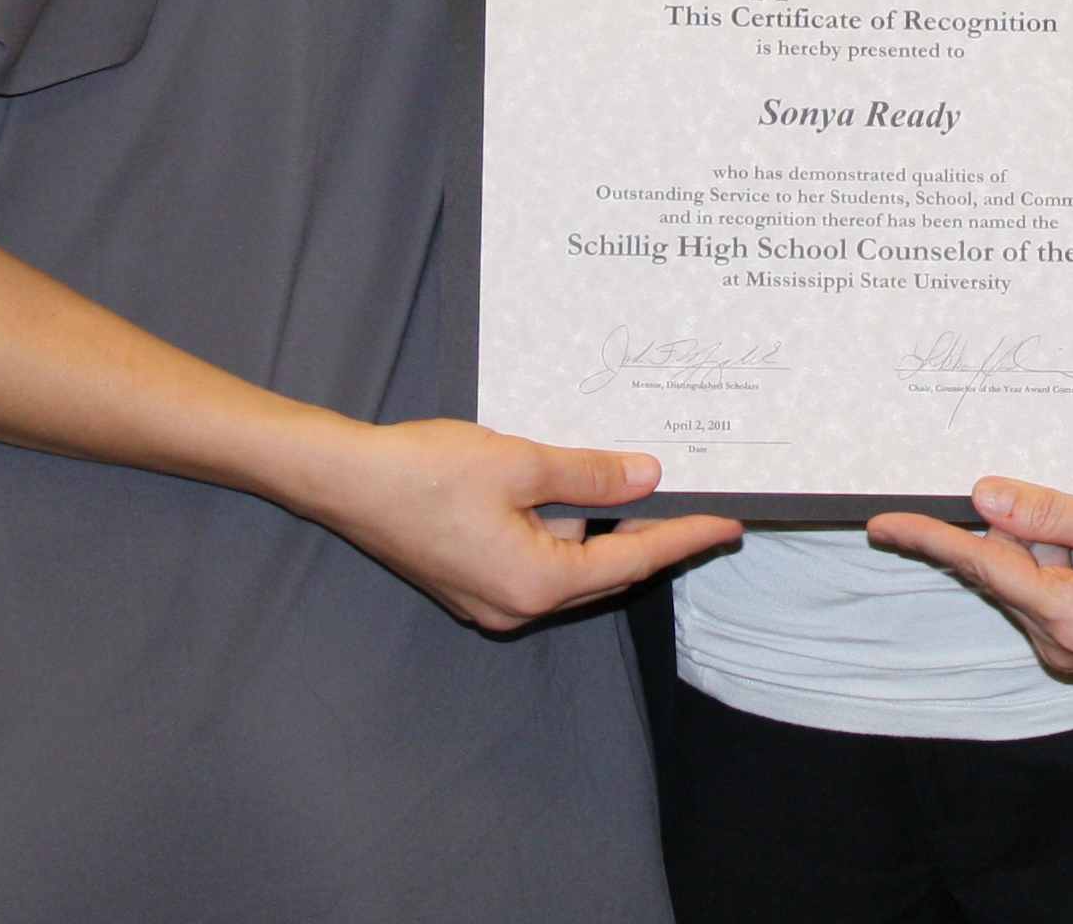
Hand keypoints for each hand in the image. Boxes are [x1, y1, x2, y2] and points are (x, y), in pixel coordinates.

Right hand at [298, 418, 739, 632]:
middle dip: (648, 535)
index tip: (728, 525)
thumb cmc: (423, 471)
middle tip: (695, 500)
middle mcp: (518, 607)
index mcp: (538, 582)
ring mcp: (492, 602)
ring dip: (599, 528)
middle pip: (605, 570)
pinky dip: (561, 531)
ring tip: (631, 480)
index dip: (684, 538)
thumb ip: (589, 475)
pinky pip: (538, 562)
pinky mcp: (472, 586)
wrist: (344, 481)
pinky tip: (567, 492)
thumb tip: (647, 480)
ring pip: (570, 565)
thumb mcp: (520, 464)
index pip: (633, 560)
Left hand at [866, 480, 1072, 679]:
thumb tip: (984, 498)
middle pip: (1003, 571)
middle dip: (1020, 531)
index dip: (930, 539)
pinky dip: (1056, 565)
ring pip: (1023, 581)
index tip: (883, 525)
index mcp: (1069, 615)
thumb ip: (1050, 513)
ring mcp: (1068, 651)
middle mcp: (1059, 644)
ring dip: (1046, 548)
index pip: (983, 566)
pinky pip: (1043, 594)